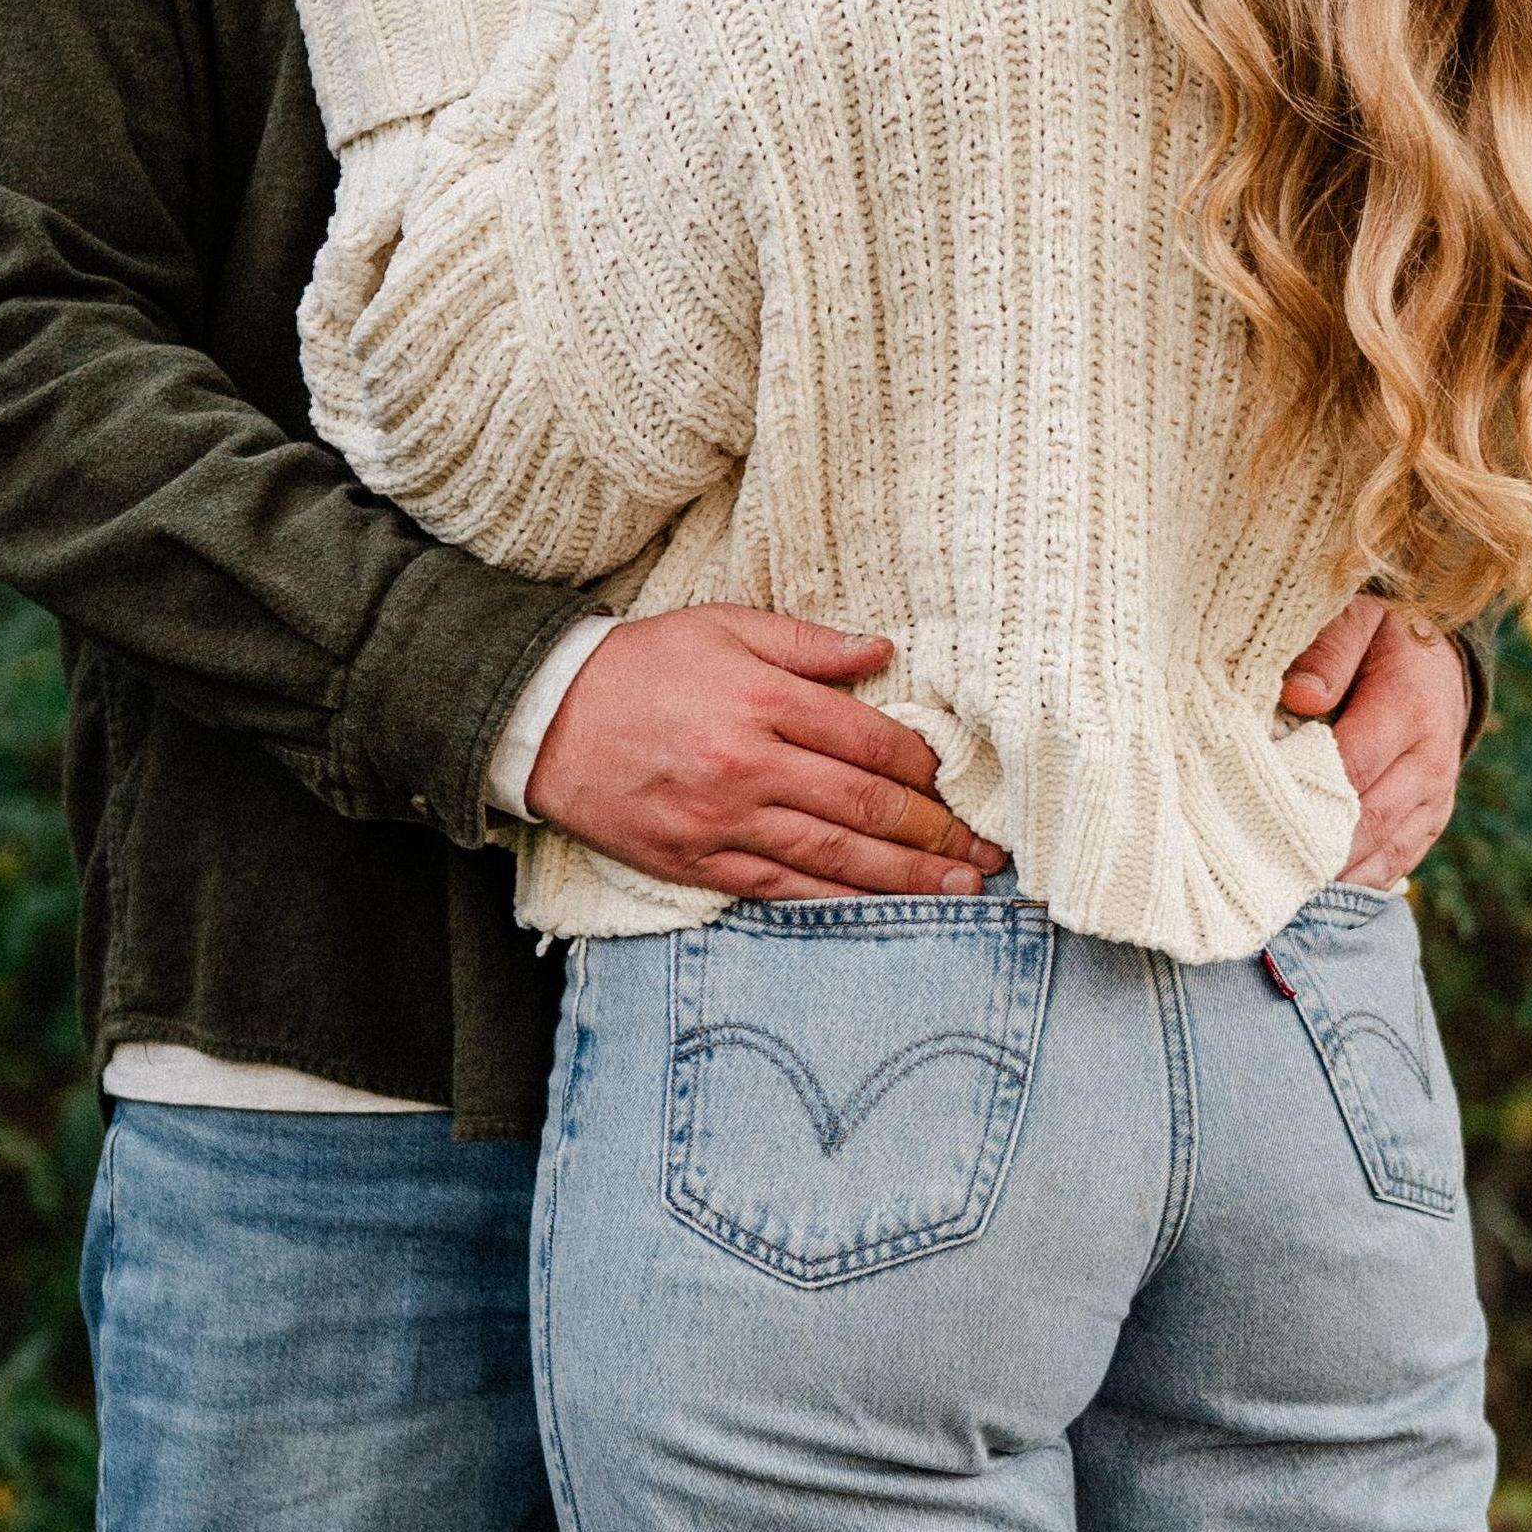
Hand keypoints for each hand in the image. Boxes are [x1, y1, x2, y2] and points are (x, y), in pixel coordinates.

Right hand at [528, 606, 1005, 903]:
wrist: (545, 722)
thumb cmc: (641, 665)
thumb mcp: (722, 625)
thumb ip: (806, 643)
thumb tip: (881, 650)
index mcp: (761, 699)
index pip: (868, 739)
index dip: (923, 764)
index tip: (954, 777)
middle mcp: (750, 765)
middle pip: (864, 805)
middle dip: (935, 830)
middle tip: (986, 848)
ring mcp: (724, 821)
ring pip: (835, 857)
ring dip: (906, 876)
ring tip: (961, 886)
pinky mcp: (699, 862)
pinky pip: (783, 888)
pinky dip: (838, 899)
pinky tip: (882, 906)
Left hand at [1281, 599, 1473, 891]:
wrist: (1441, 658)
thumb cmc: (1384, 635)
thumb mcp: (1359, 619)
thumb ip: (1329, 652)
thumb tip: (1299, 697)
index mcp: (1409, 709)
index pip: (1351, 767)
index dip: (1302, 794)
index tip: (1247, 812)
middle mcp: (1430, 763)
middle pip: (1366, 823)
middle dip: (1310, 848)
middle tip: (1252, 873)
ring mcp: (1434, 799)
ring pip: (1381, 855)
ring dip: (1330, 878)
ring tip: (1273, 895)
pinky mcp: (1431, 822)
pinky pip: (1396, 866)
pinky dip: (1354, 885)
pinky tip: (1310, 896)